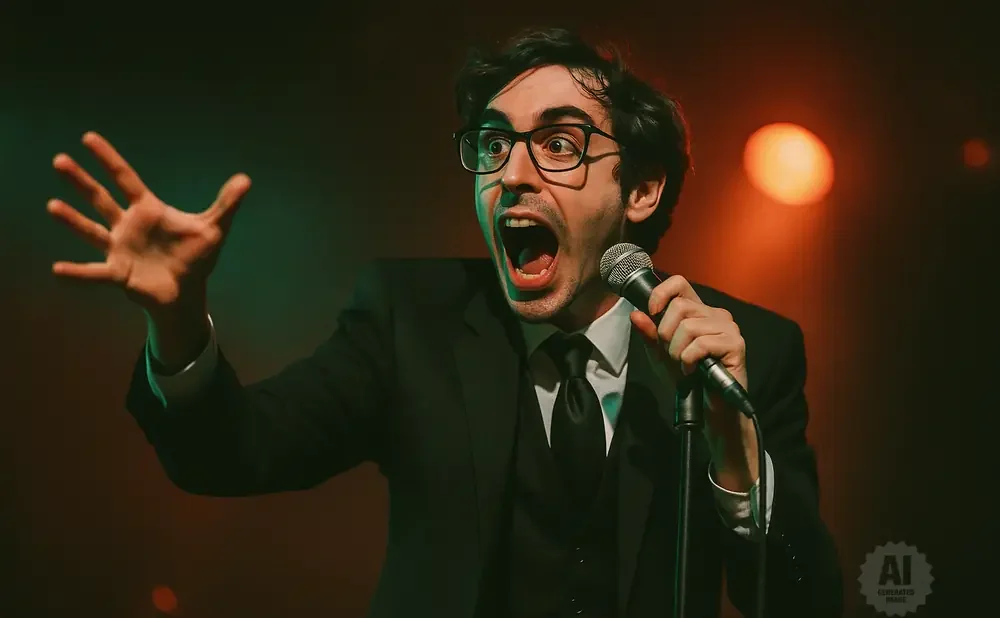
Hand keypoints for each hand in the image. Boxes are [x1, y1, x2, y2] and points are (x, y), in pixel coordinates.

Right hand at [48, 131, 249, 314]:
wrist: (187, 291)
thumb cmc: (196, 257)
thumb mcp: (214, 228)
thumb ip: (226, 204)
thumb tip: (246, 179)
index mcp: (148, 210)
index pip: (125, 178)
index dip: (108, 158)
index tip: (89, 138)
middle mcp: (128, 225)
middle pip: (100, 198)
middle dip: (81, 181)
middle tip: (59, 160)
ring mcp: (119, 248)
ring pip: (91, 230)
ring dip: (72, 220)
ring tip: (52, 205)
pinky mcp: (118, 273)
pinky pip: (94, 273)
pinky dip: (76, 273)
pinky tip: (57, 269)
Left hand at [629, 275, 757, 490]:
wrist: (709, 409)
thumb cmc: (689, 379)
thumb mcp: (661, 355)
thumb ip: (650, 334)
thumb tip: (636, 314)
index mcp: (699, 311)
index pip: (679, 283)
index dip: (661, 293)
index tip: (651, 312)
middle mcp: (716, 314)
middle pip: (679, 307)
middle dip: (665, 334)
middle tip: (671, 355)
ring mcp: (729, 328)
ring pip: (689, 326)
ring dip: (677, 351)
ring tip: (683, 365)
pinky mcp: (735, 344)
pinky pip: (700, 343)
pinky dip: (689, 360)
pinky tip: (693, 370)